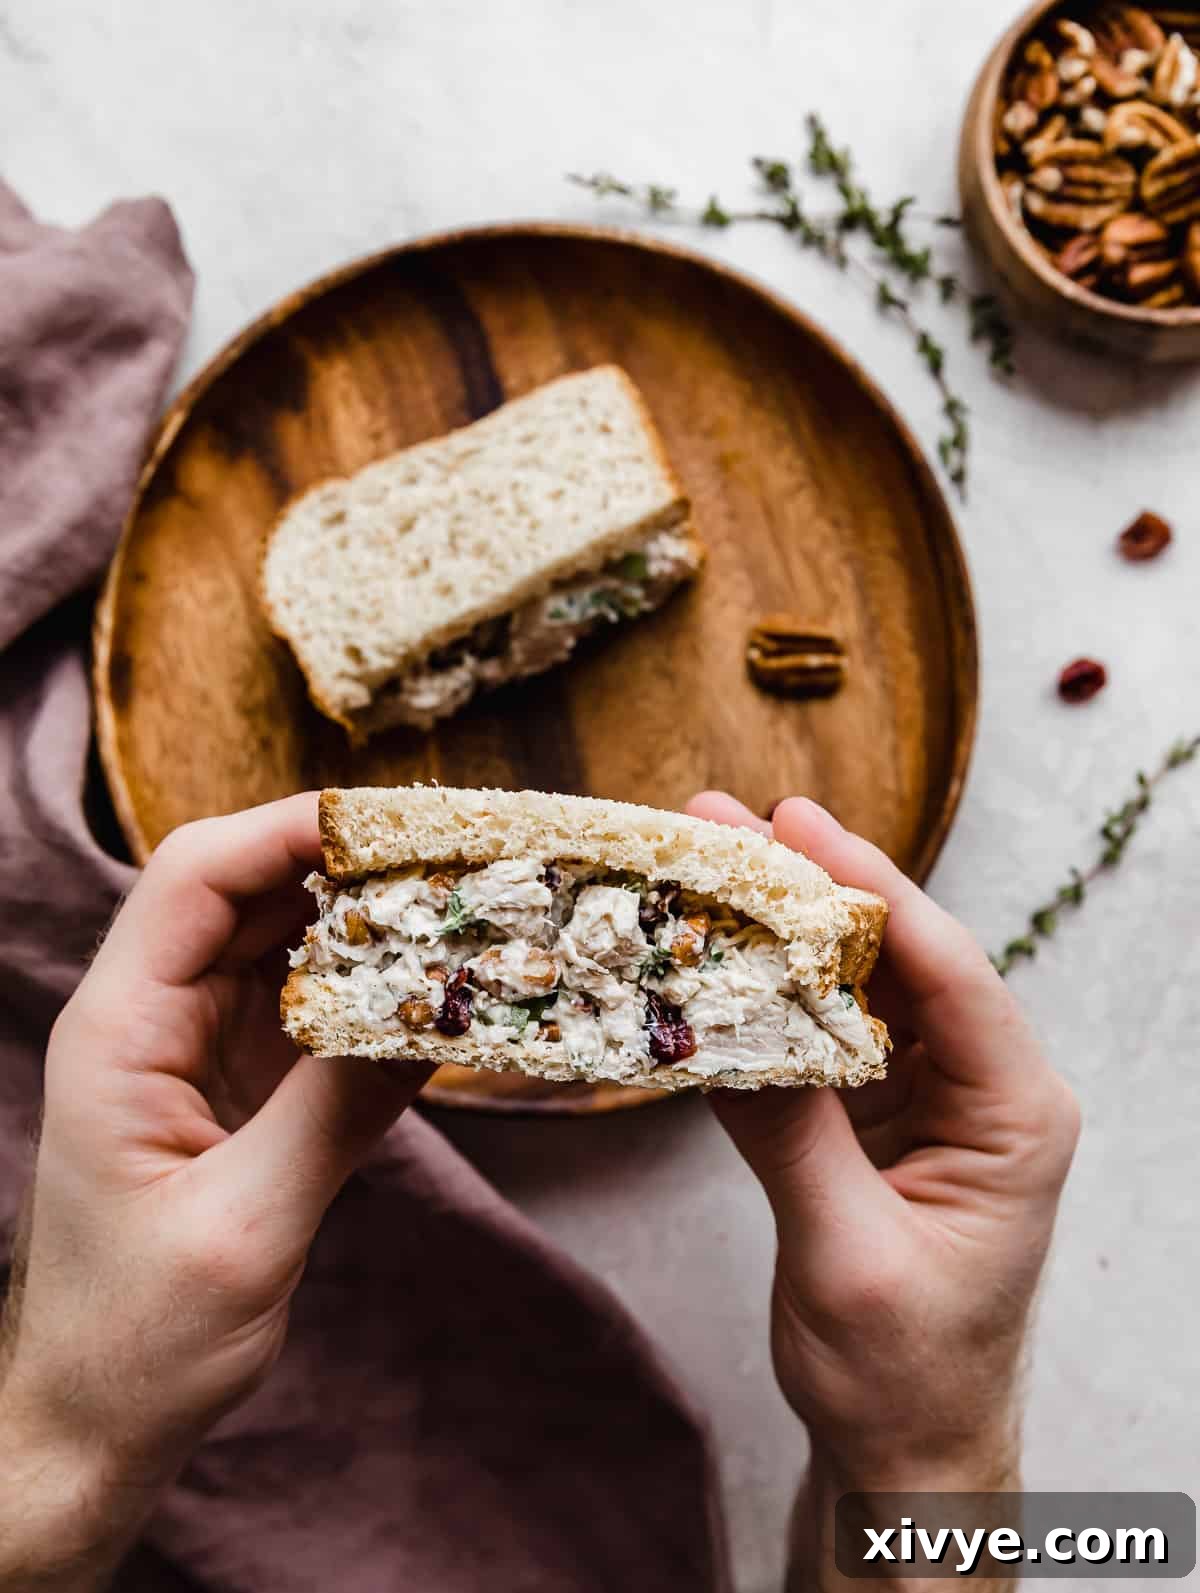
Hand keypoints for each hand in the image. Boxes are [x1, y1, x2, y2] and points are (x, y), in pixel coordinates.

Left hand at [0, 795, 428, 1587]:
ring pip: (287, 942)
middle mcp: (155, 1019)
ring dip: (370, 921)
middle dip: (350, 864)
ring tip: (464, 910)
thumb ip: (333, 1111)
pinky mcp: (240, 1084)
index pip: (196, 879)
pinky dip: (373, 992)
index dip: (289, 830)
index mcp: (120, 1032)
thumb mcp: (243, 1229)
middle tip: (458, 860)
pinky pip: (313, 1008)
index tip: (393, 823)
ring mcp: (198, 1047)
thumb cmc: (138, 1340)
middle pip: (250, 892)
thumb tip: (427, 1013)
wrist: (97, 1419)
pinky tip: (437, 991)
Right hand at [688, 794, 1079, 1580]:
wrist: (907, 1450)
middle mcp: (979, 1088)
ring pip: (855, 986)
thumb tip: (724, 1027)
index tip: (797, 824)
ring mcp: (925, 1097)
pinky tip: (712, 956)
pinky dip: (766, 996)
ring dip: (782, 930)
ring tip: (707, 868)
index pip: (948, 973)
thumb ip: (792, 1136)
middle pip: (897, 959)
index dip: (871, 888)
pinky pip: (820, 1034)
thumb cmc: (905, 1375)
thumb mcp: (849, 1257)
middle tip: (725, 824)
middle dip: (812, 888)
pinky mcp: (873, 1115)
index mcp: (1015, 1115)